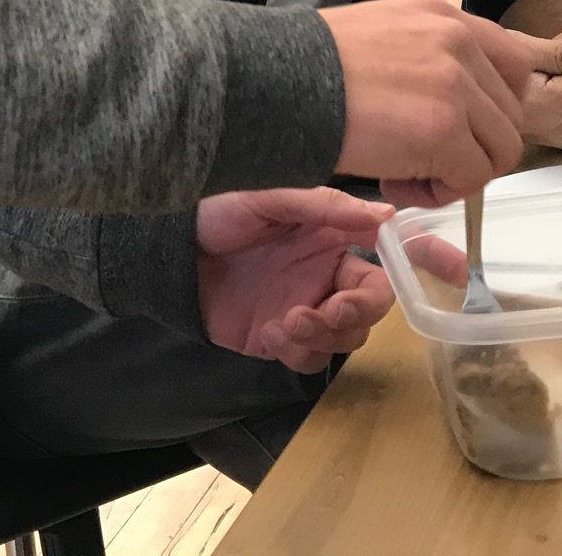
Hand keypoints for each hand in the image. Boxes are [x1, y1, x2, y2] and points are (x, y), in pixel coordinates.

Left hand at [196, 188, 397, 372]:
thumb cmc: (221, 215)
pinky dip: (295, 353)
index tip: (346, 296)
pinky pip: (308, 360)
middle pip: (367, 316)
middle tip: (319, 314)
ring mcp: (303, 312)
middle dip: (348, 321)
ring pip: (342, 343)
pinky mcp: (278, 340)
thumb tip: (387, 213)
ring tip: (284, 322)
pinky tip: (267, 333)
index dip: (374, 294)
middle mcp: (324, 280)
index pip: (379, 276)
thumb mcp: (269, 200)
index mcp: (330, 244)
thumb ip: (325, 207)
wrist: (173, 252)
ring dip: (322, 339)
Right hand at [321, 0, 533, 209]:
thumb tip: (449, 101)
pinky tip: (397, 182)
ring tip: (408, 174)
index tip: (464, 127)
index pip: (513, 63)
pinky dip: (440, 193)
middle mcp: (459, 43)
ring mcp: (456, 88)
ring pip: (500, 151)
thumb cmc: (312, 64)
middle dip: (474, 147)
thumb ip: (426, 54)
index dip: (496, 106)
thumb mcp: (384, 32)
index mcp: (445, 16)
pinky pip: (471, 178)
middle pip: (511, 115)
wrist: (278, 80)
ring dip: (460, 173)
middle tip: (424, 159)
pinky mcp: (444, 132)